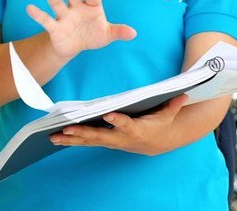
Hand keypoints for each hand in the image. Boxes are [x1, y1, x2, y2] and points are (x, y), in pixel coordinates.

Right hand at [26, 0, 135, 59]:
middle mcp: (75, 7)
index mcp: (91, 6)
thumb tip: (134, 33)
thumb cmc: (92, 35)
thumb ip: (118, 31)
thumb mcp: (107, 34)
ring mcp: (64, 16)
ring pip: (57, 2)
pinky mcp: (55, 28)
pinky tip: (29, 8)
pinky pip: (46, 20)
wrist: (75, 46)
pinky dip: (38, 15)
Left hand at [49, 95, 188, 155]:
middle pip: (100, 136)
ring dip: (71, 140)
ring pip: (89, 141)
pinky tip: (56, 138)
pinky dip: (71, 140)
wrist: (157, 142)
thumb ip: (173, 104)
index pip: (126, 125)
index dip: (118, 121)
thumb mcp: (168, 114)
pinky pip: (86, 141)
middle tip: (67, 129)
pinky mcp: (104, 141)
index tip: (108, 115)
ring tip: (53, 137)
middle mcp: (120, 138)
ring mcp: (111, 141)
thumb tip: (183, 93)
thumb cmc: (160, 124)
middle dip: (83, 134)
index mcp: (136, 130)